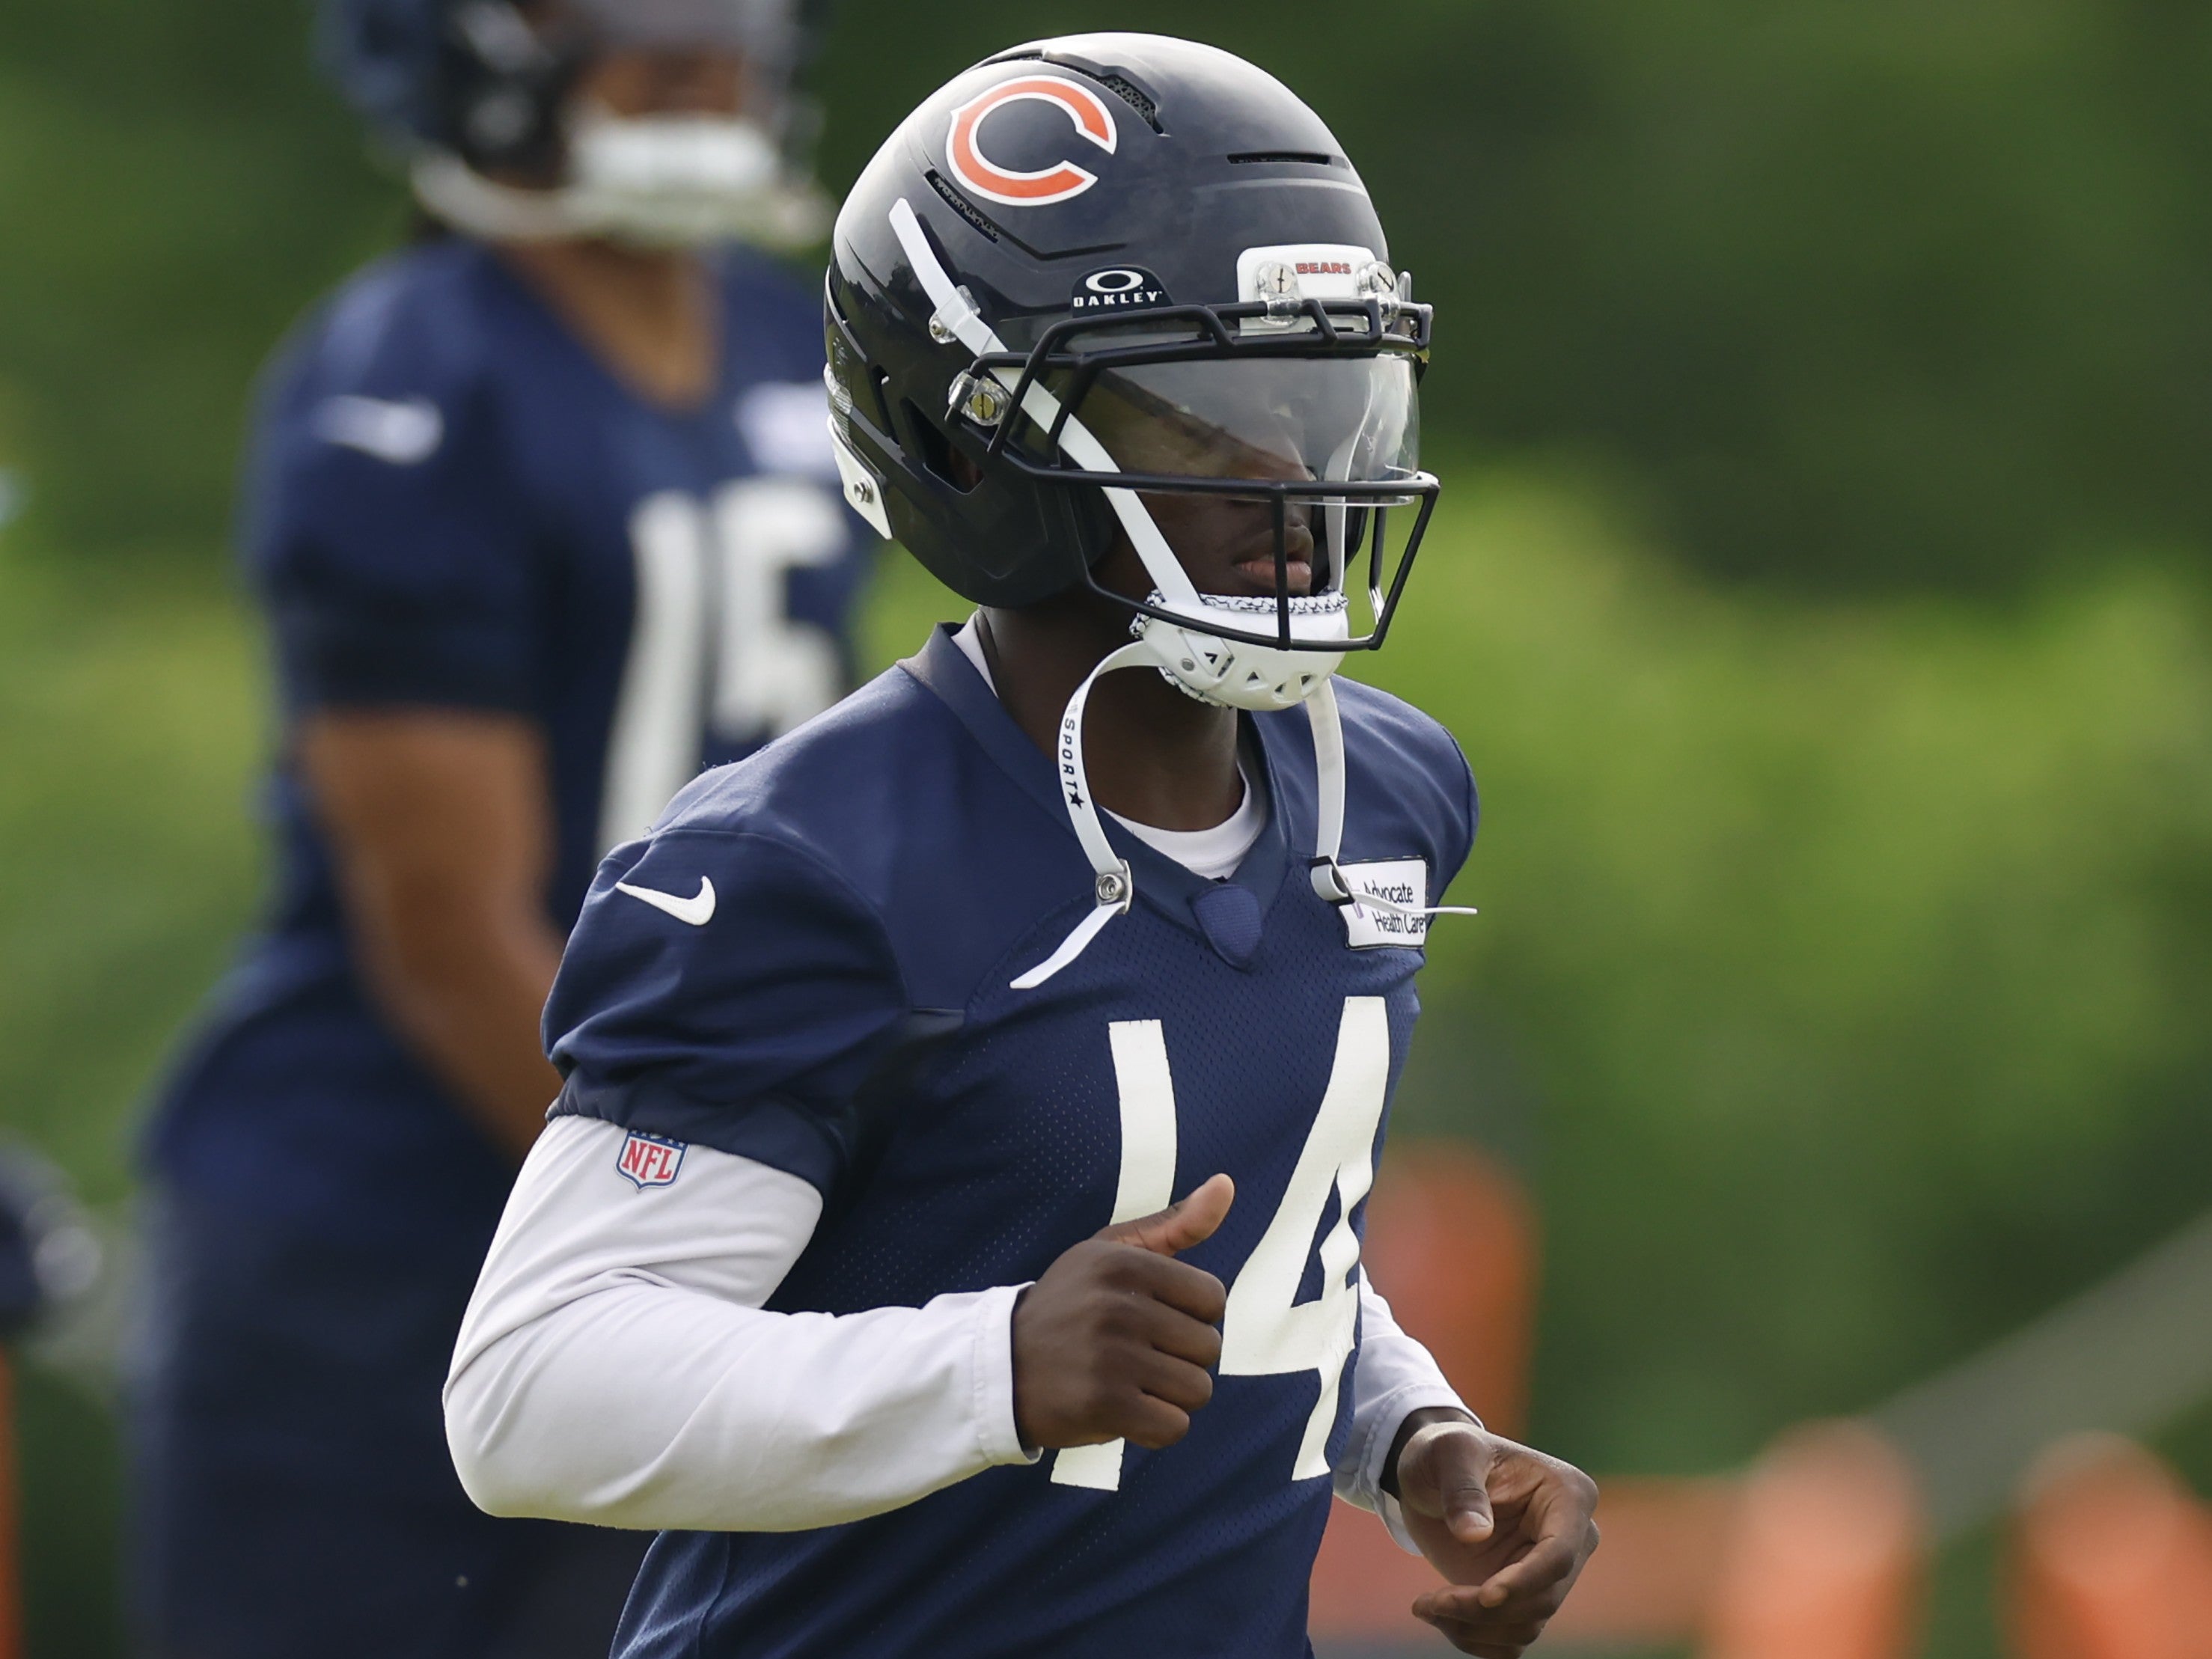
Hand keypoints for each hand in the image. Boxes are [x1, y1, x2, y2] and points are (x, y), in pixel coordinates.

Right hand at [1011, 1174, 1233, 1451]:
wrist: (1001, 1368)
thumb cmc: (1070, 1306)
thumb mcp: (1110, 1253)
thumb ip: (1173, 1224)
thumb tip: (1226, 1184)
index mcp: (1121, 1262)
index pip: (1212, 1298)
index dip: (1192, 1316)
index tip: (1155, 1321)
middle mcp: (1115, 1305)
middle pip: (1208, 1347)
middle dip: (1181, 1359)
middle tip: (1137, 1356)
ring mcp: (1109, 1357)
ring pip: (1197, 1390)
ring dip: (1171, 1396)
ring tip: (1131, 1383)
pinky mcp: (1103, 1405)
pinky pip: (1174, 1427)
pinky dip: (1157, 1428)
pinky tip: (1126, 1412)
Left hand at [1390, 1414, 1599, 1654]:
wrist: (1434, 1476)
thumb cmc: (1447, 1453)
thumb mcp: (1449, 1453)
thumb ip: (1461, 1488)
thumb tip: (1475, 1533)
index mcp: (1568, 1496)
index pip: (1558, 1554)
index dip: (1525, 1581)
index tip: (1484, 1596)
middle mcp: (1571, 1541)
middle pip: (1543, 1598)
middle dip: (1484, 1609)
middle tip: (1429, 1603)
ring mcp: (1548, 1574)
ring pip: (1526, 1625)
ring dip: (1473, 1628)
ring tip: (1425, 1606)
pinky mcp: (1524, 1598)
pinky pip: (1511, 1638)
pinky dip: (1474, 1638)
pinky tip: (1439, 1615)